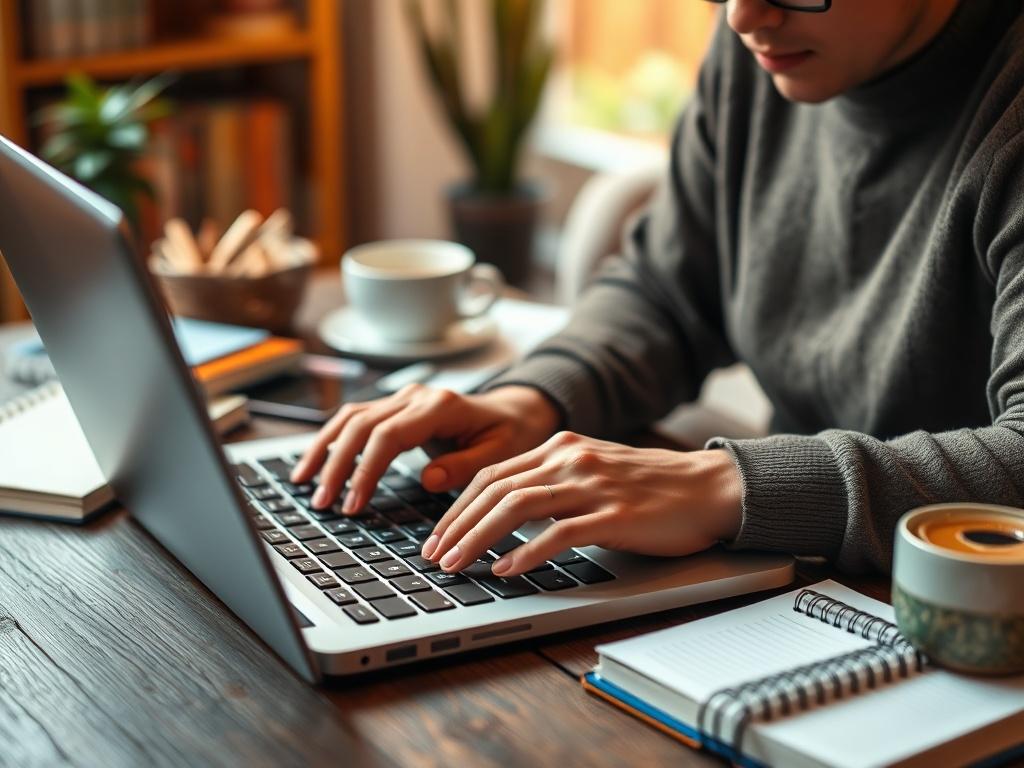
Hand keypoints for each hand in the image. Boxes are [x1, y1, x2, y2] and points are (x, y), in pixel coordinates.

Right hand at [290, 384, 558, 512]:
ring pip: (350, 417)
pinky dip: (333, 439)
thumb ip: (464, 467)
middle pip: (361, 425)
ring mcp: (404, 397)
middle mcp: (417, 395)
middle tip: (323, 503)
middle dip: (336, 465)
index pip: (389, 436)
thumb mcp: (499, 455)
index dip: (365, 470)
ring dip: (325, 449)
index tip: (352, 504)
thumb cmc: (510, 435)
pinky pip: (356, 418)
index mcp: (441, 406)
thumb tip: (426, 479)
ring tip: (305, 483)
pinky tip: (316, 462)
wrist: (515, 411)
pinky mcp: (396, 405)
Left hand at [421, 432, 742, 576]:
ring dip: (478, 538)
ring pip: (516, 507)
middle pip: (494, 488)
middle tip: (435, 555)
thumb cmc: (651, 488)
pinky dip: (526, 553)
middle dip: (456, 524)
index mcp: (560, 446)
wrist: (709, 489)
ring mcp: (591, 484)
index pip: (492, 473)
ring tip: (457, 564)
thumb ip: (551, 482)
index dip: (457, 505)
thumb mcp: (592, 470)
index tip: (438, 534)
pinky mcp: (613, 514)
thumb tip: (504, 511)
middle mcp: (569, 458)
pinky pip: (558, 533)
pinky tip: (507, 569)